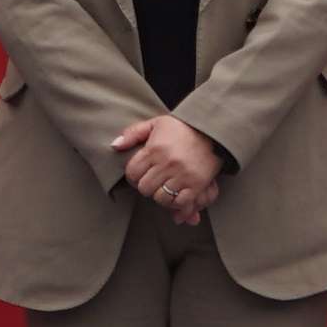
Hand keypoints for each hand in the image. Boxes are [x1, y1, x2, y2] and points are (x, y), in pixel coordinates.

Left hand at [110, 115, 225, 222]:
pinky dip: (177, 203)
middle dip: (147, 187)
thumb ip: (133, 133)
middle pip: (145, 188)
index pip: (132, 173)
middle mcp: (167, 163)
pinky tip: (177, 194)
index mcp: (154, 148)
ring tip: (165, 188)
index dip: (133, 177)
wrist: (212, 131)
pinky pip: (180, 202)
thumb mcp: (156, 123)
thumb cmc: (182, 128)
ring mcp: (182, 174)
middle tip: (154, 182)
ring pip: (161, 198)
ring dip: (161, 196)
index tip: (140, 175)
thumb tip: (114, 146)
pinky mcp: (197, 184)